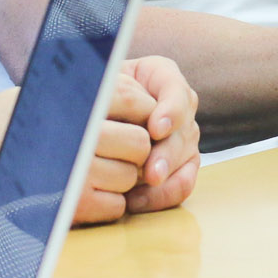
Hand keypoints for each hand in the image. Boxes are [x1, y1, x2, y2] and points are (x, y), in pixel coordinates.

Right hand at [0, 54, 201, 245]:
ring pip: (130, 175)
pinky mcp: (64, 209)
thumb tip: (112, 82)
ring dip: (124, 177)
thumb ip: (70, 90)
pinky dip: (110, 204)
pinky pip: (114, 207)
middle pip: (138, 140)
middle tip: (121, 150)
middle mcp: (72, 134)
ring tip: (103, 172)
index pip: (131, 97)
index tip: (136, 117)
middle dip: (138, 147)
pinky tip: (91, 195)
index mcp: (64, 100)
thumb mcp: (25, 97)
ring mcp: (70, 174)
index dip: (141, 109)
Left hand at [75, 57, 199, 222]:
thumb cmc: (92, 92)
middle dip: (166, 154)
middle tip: (152, 174)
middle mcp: (179, 105)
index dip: (170, 111)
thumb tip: (101, 101)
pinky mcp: (182, 163)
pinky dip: (162, 195)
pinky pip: (183, 182)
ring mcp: (183, 135)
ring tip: (139, 193)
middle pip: (182, 130)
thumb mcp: (97, 83)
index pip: (175, 91)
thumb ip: (104, 89)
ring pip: (185, 158)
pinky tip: (136, 200)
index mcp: (161, 76)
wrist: (93, 112)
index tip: (155, 129)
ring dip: (164, 178)